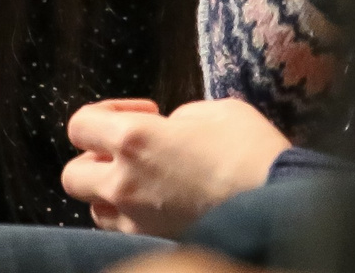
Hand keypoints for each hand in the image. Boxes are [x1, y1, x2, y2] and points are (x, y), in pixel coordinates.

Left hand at [61, 97, 289, 237]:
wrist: (281, 204)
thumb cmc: (250, 150)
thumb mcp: (214, 111)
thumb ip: (177, 118)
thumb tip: (168, 130)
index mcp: (133, 139)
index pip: (79, 125)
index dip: (104, 113)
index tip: (146, 113)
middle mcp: (124, 183)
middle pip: (73, 175)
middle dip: (94, 161)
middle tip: (130, 153)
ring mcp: (138, 221)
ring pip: (95, 210)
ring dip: (110, 194)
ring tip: (144, 183)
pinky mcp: (157, 243)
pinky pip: (125, 233)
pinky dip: (132, 220)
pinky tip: (162, 206)